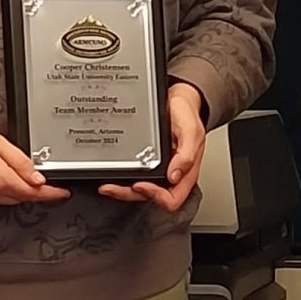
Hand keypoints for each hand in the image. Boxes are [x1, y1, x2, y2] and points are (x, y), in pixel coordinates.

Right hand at [0, 106, 69, 210]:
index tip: (62, 193)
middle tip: (37, 173)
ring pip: (6, 200)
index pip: (32, 193)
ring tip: (4, 165)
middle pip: (20, 197)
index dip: (51, 194)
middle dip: (31, 188)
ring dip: (13, 188)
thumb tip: (38, 178)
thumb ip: (21, 162)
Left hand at [99, 82, 205, 211]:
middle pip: (151, 197)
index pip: (172, 199)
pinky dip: (122, 179)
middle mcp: (171, 175)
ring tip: (108, 186)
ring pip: (139, 190)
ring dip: (123, 191)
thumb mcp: (192, 131)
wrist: (178, 100)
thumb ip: (187, 154)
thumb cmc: (187, 115)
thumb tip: (175, 175)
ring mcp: (158, 170)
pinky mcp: (146, 162)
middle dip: (130, 194)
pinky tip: (112, 175)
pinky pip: (134, 176)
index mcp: (185, 173)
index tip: (141, 185)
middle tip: (114, 187)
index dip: (156, 197)